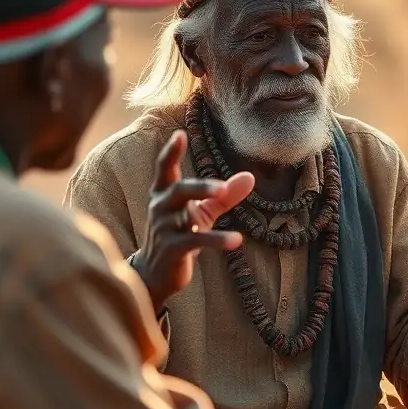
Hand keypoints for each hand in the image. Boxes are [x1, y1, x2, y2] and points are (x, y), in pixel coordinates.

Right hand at [131, 130, 253, 311]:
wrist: (156, 274)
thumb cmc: (180, 234)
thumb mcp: (203, 213)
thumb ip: (225, 195)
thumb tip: (250, 177)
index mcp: (165, 194)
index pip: (164, 169)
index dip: (171, 152)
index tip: (179, 134)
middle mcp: (161, 208)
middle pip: (178, 189)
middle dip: (198, 186)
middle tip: (221, 187)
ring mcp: (164, 229)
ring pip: (184, 215)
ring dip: (205, 204)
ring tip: (225, 197)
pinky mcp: (172, 249)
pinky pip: (195, 241)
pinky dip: (217, 240)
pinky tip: (237, 240)